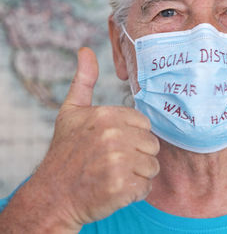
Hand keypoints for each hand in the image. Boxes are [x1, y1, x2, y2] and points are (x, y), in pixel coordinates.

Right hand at [25, 48, 159, 229]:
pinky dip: (134, 191)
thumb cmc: (66, 153)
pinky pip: (147, 187)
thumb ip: (83, 81)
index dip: (132, 137)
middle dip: (137, 156)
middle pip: (152, 145)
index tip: (113, 145)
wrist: (53, 195)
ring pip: (152, 167)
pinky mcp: (122, 187)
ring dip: (137, 175)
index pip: (145, 125)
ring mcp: (118, 162)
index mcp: (107, 115)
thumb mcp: (71, 112)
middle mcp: (114, 136)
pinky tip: (115, 189)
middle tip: (112, 162)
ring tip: (113, 175)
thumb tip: (86, 50)